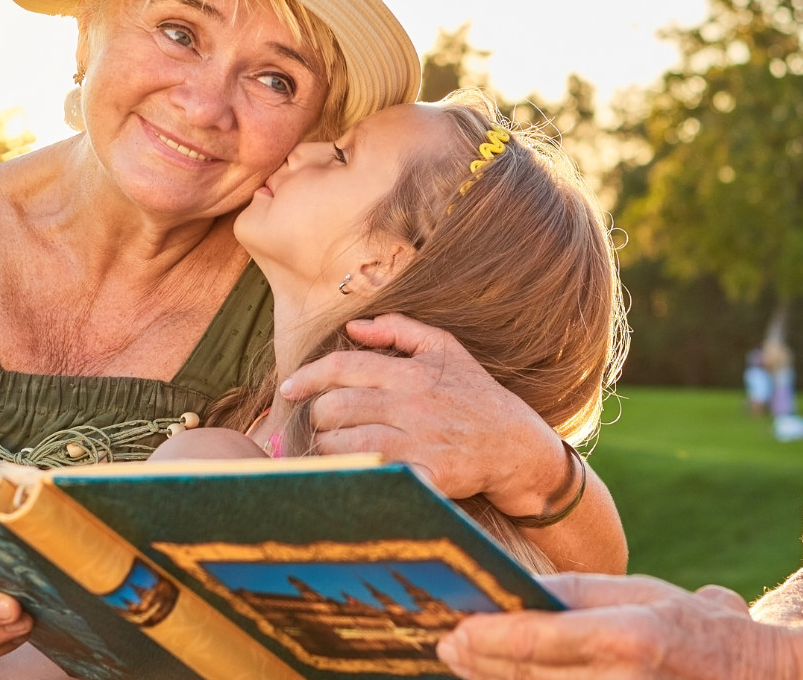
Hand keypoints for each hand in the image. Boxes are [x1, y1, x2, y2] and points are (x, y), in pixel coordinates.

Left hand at [280, 313, 567, 514]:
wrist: (516, 446)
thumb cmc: (476, 396)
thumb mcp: (447, 350)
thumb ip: (400, 331)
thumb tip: (356, 325)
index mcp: (411, 373)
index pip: (342, 368)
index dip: (307, 377)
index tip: (287, 389)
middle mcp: (411, 406)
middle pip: (335, 409)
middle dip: (318, 417)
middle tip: (322, 423)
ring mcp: (418, 443)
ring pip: (345, 444)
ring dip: (329, 446)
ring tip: (335, 445)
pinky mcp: (425, 477)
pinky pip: (370, 476)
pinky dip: (352, 473)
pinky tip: (351, 470)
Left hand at [437, 573, 783, 679]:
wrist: (753, 677)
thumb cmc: (690, 626)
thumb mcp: (641, 592)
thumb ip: (579, 592)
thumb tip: (516, 589)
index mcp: (629, 637)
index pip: (540, 640)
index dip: (488, 636)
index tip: (455, 627)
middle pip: (529, 677)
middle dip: (480, 662)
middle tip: (446, 644)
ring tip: (465, 662)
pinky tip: (504, 678)